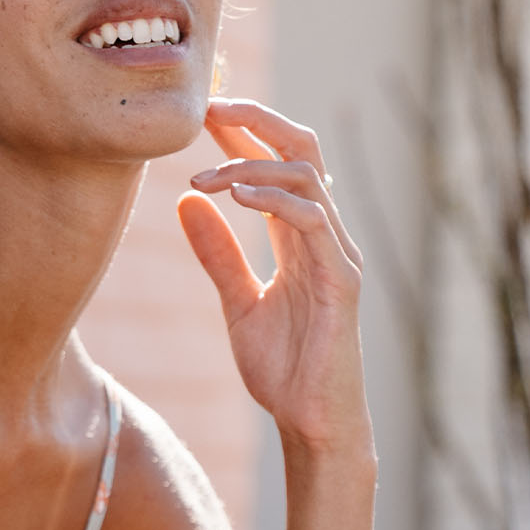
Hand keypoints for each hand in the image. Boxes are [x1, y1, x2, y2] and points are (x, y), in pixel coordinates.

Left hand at [177, 98, 371, 454]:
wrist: (311, 422)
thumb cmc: (284, 366)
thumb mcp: (236, 301)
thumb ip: (217, 253)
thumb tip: (186, 202)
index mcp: (299, 235)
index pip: (277, 161)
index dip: (244, 130)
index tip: (202, 110)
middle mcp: (324, 234)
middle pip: (303, 149)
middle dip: (258, 119)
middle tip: (209, 107)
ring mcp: (337, 253)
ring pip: (306, 176)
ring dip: (251, 164)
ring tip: (206, 175)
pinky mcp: (343, 279)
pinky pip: (313, 219)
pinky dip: (274, 198)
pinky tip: (235, 195)